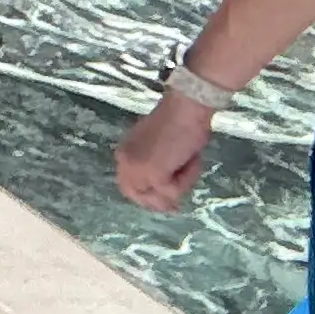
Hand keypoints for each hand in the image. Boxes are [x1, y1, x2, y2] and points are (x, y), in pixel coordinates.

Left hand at [117, 95, 212, 212]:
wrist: (185, 108)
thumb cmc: (179, 122)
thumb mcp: (160, 147)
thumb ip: (155, 164)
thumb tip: (165, 192)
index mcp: (124, 153)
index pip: (128, 186)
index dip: (147, 197)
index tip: (166, 202)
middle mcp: (124, 162)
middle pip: (137, 196)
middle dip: (158, 202)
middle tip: (176, 205)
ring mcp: (136, 169)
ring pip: (159, 197)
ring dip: (180, 186)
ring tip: (189, 162)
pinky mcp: (152, 174)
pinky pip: (173, 191)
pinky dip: (188, 178)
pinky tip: (191, 159)